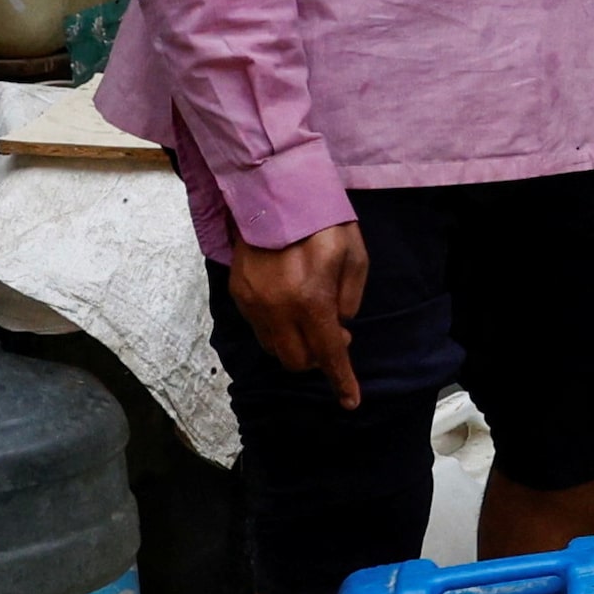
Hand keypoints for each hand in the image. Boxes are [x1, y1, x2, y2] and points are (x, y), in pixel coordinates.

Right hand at [232, 223, 371, 410]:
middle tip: (335, 334)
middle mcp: (277, 309)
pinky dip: (278, 328)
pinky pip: (259, 328)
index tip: (350, 401)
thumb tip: (340, 326)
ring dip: (297, 344)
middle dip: (318, 358)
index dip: (341, 380)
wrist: (275, 192)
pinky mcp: (238, 293)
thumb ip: (350, 298)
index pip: (328, 354)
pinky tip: (291, 307)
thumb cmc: (324, 222)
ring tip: (312, 317)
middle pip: (296, 360)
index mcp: (311, 300)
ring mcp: (252, 303)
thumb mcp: (355, 257)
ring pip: (274, 348)